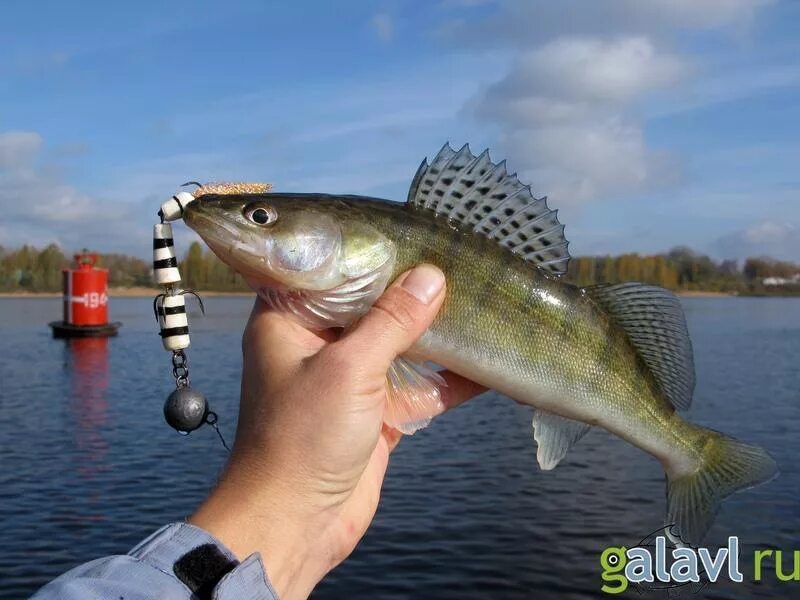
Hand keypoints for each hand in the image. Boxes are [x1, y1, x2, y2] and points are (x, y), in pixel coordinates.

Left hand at [189, 265, 484, 598]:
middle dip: (414, 290)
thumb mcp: (348, 369)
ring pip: (400, 344)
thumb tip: (432, 276)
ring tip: (481, 302)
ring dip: (438, 333)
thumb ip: (392, 321)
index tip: (413, 230)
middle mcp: (318, 342)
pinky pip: (418, 385)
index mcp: (289, 319)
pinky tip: (488, 360)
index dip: (367, 248)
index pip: (328, 267)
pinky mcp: (376, 412)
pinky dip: (449, 377)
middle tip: (460, 261)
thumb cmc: (302, 438)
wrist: (294, 525)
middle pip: (372, 304)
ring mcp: (350, 378)